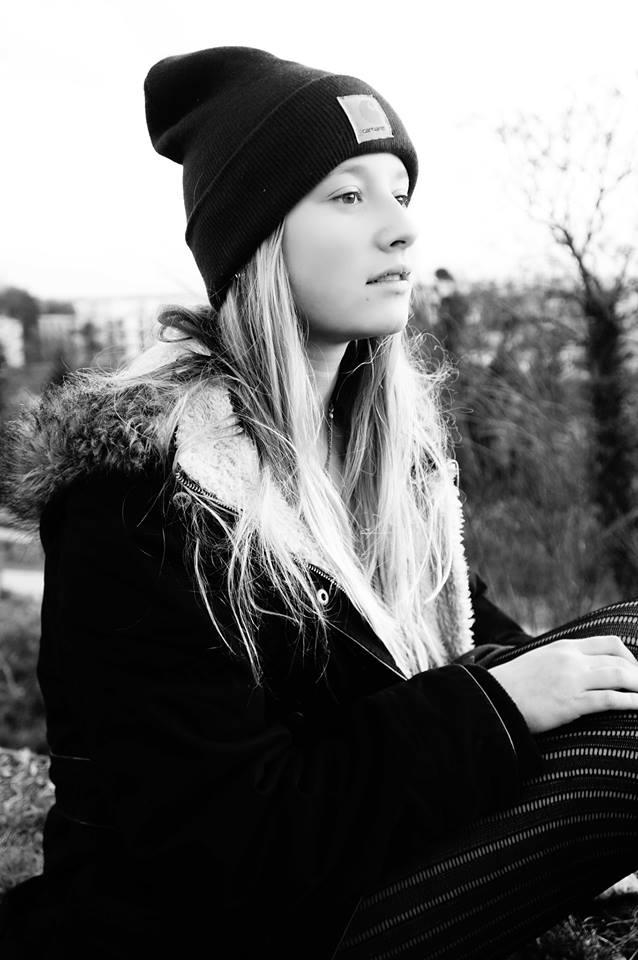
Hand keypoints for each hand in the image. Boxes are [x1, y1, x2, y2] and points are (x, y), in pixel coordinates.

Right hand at [488, 635, 637, 733]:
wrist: (491, 698)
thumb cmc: (514, 685)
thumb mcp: (540, 661)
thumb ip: (562, 660)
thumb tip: (581, 669)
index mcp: (565, 647)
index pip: (609, 643)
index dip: (630, 657)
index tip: (636, 672)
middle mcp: (571, 659)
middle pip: (619, 659)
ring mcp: (572, 679)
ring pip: (619, 676)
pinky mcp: (570, 702)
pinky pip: (610, 699)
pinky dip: (631, 702)